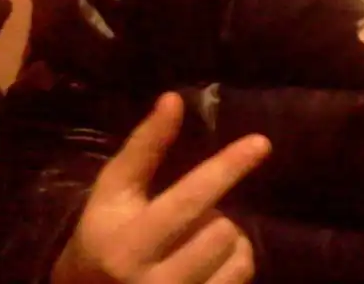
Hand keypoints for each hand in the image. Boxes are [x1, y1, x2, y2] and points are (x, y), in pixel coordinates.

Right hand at [53, 92, 270, 283]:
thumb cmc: (102, 237)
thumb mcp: (113, 193)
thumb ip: (143, 148)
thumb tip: (173, 99)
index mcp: (127, 245)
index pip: (188, 200)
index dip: (227, 168)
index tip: (262, 143)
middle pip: (222, 228)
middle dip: (214, 216)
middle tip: (189, 221)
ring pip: (239, 258)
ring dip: (228, 242)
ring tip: (198, 245)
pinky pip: (240, 281)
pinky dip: (234, 267)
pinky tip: (208, 268)